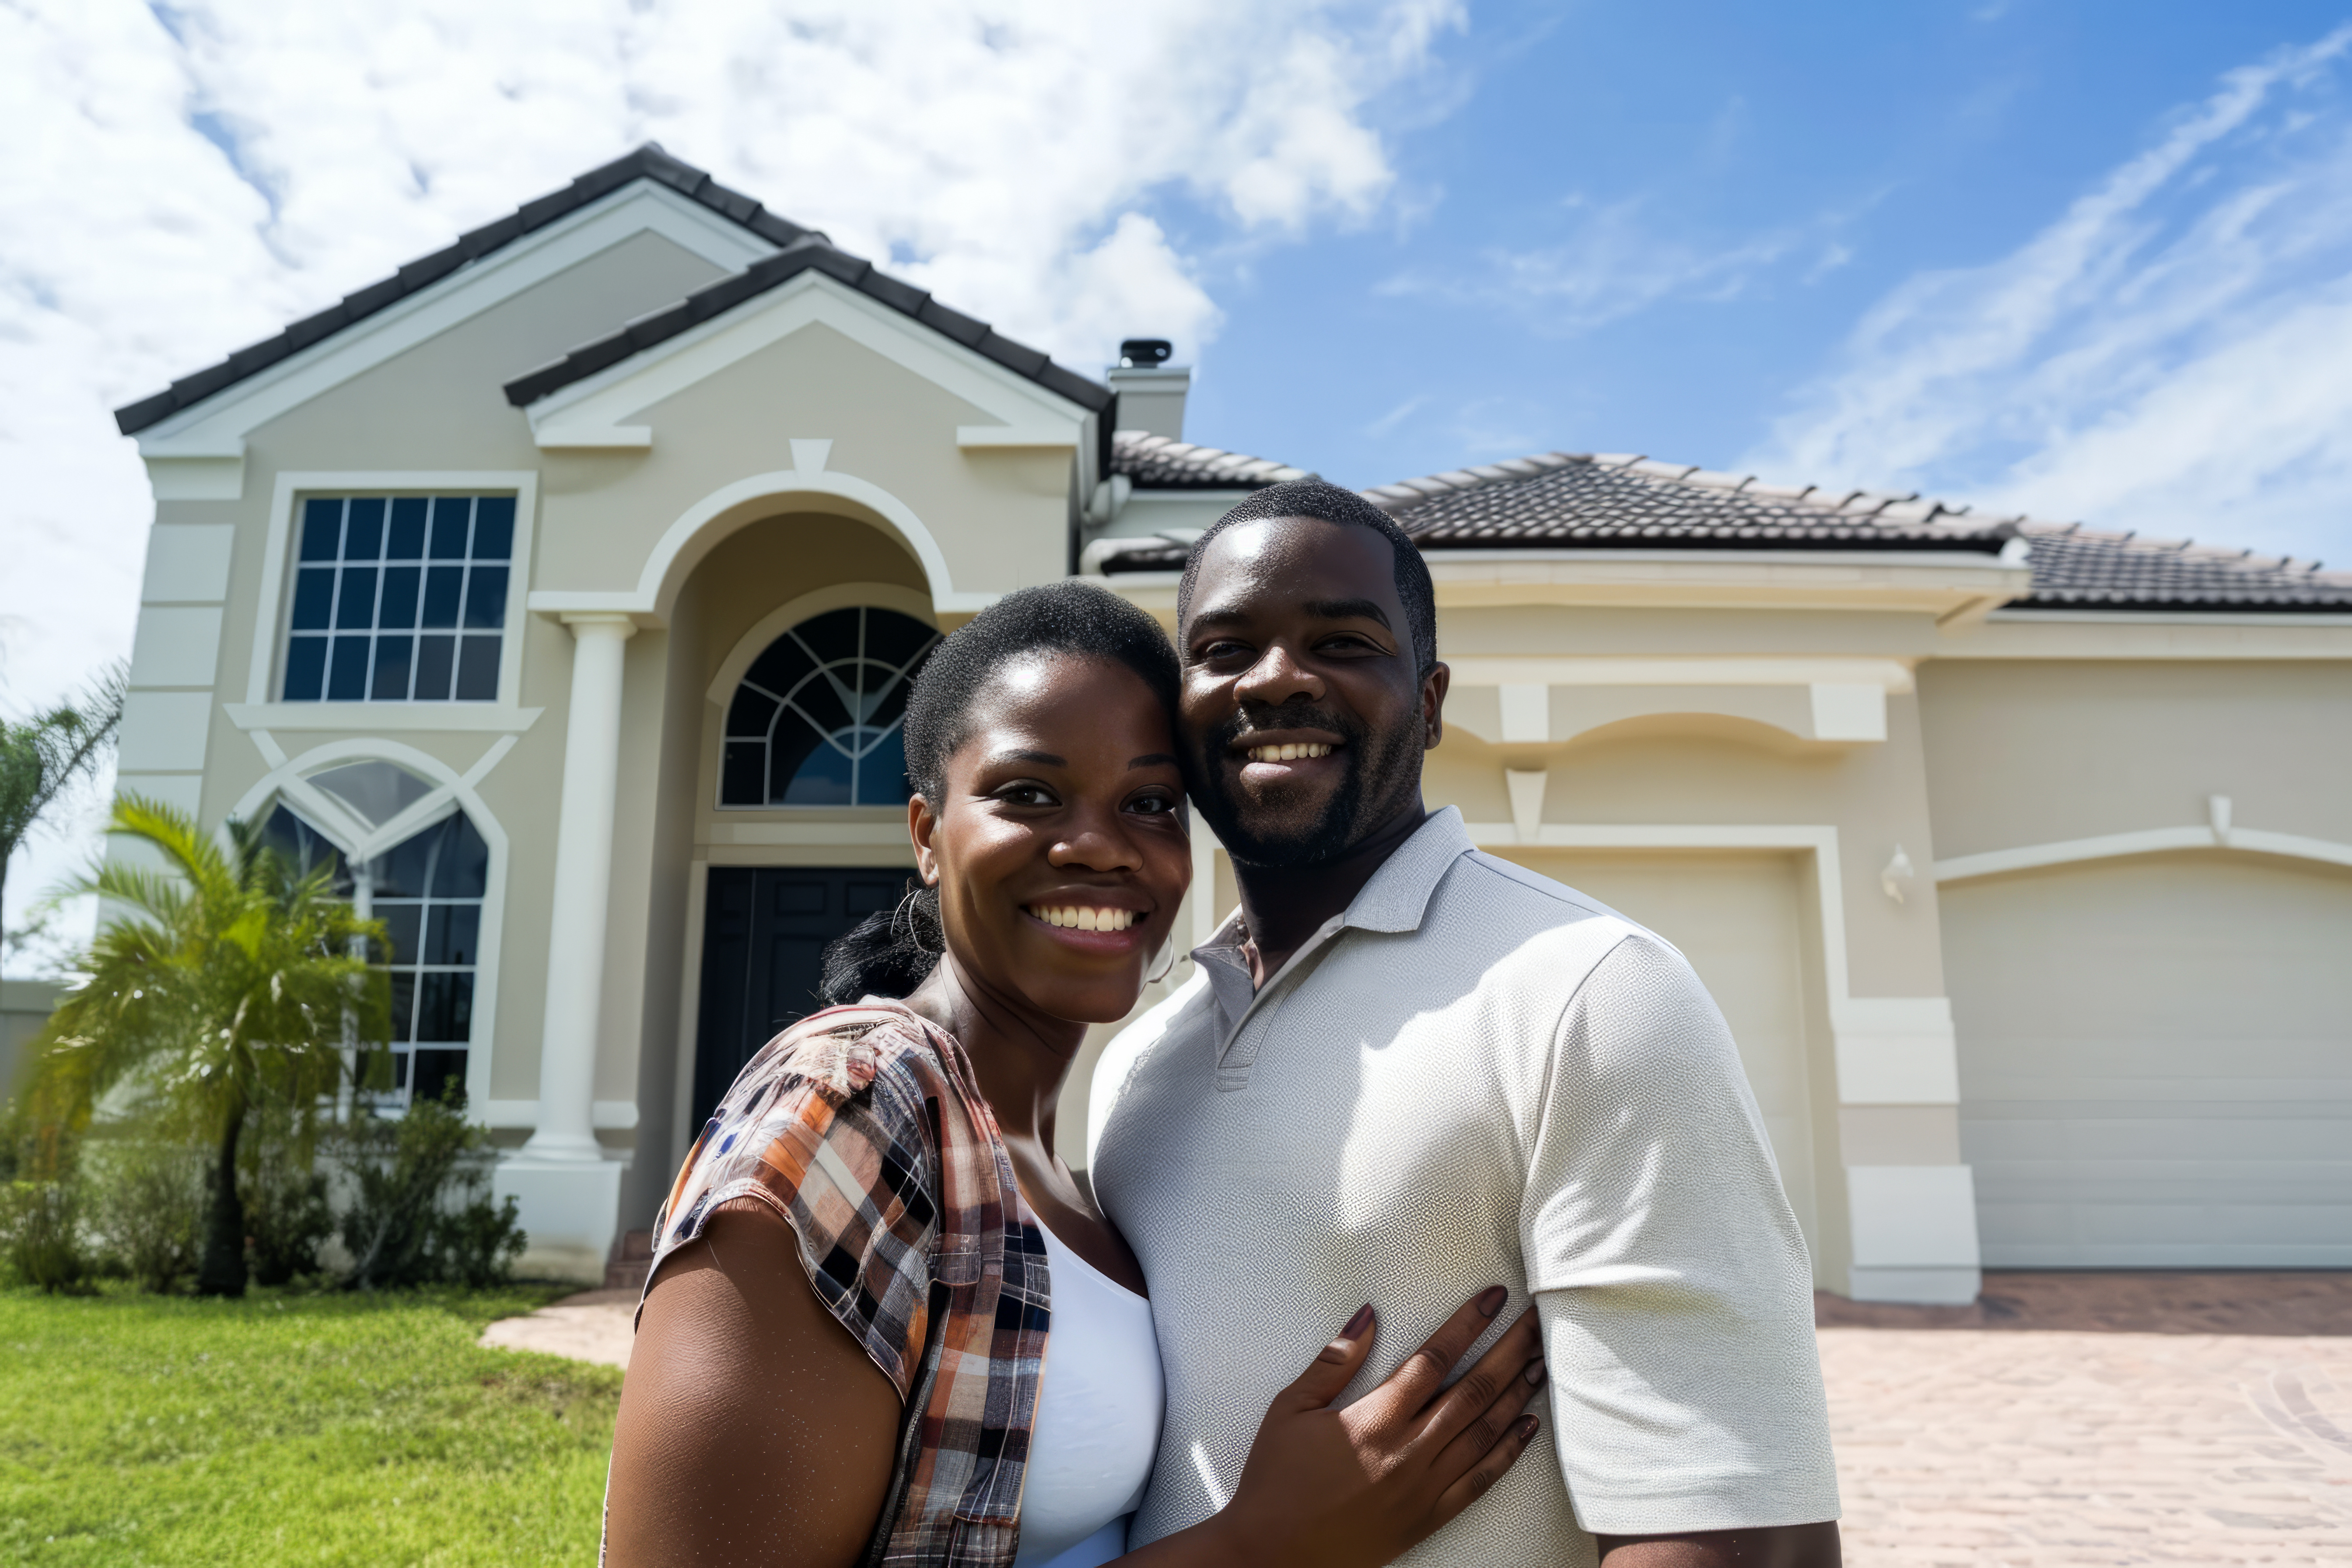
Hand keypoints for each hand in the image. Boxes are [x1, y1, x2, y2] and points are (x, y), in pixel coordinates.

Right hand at [1200, 1287, 1545, 1567]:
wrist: (1272, 1555)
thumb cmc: (1275, 1480)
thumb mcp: (1288, 1410)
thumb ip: (1332, 1362)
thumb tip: (1368, 1315)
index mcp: (1373, 1420)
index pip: (1434, 1359)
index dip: (1468, 1323)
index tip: (1494, 1298)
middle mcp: (1407, 1453)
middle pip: (1473, 1391)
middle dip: (1509, 1350)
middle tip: (1535, 1320)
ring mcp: (1423, 1489)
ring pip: (1485, 1432)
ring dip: (1517, 1394)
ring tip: (1541, 1361)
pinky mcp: (1428, 1518)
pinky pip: (1480, 1482)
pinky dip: (1509, 1452)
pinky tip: (1527, 1427)